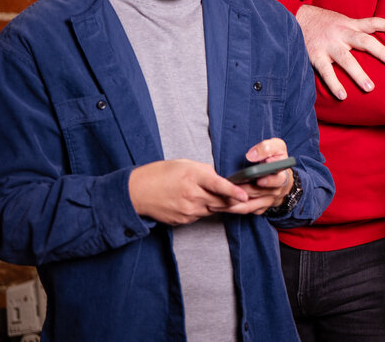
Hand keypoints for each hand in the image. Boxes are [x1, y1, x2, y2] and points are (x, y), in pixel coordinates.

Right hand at [129, 159, 248, 225]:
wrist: (137, 192)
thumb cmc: (160, 174)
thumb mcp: (184, 164)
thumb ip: (205, 171)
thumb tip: (220, 178)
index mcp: (192, 177)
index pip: (218, 185)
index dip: (233, 191)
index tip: (245, 195)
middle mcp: (191, 195)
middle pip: (220, 201)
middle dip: (234, 200)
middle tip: (247, 198)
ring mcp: (187, 211)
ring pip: (212, 209)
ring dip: (218, 203)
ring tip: (214, 196)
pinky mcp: (183, 220)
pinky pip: (201, 215)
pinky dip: (203, 208)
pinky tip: (194, 201)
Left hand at [221, 138, 295, 215]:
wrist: (280, 176)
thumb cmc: (276, 159)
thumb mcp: (277, 147)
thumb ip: (266, 148)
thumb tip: (251, 156)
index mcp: (281, 176)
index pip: (277, 180)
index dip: (268, 181)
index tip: (259, 180)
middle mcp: (275, 191)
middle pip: (256, 193)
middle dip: (241, 190)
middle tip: (227, 187)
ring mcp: (267, 202)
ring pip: (248, 205)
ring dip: (233, 202)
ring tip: (218, 196)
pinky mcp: (259, 208)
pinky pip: (244, 210)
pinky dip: (232, 207)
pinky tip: (220, 202)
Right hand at [295, 4, 384, 99]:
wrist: (295, 18)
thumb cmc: (324, 24)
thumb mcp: (342, 21)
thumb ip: (358, 29)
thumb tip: (379, 39)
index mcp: (349, 24)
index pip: (371, 22)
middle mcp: (341, 33)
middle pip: (363, 40)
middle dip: (379, 51)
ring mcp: (328, 44)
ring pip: (346, 59)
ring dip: (358, 73)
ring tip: (370, 88)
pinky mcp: (315, 55)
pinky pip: (326, 72)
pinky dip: (334, 83)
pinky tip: (342, 95)